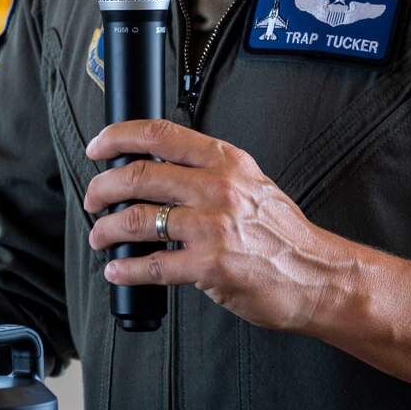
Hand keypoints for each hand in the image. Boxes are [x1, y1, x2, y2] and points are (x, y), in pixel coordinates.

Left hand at [83, 119, 352, 335]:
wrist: (317, 276)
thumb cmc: (283, 235)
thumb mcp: (252, 184)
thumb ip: (211, 171)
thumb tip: (158, 167)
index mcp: (227, 162)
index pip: (160, 134)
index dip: (118, 137)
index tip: (97, 147)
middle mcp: (218, 188)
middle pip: (139, 175)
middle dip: (102, 188)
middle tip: (93, 200)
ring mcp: (213, 227)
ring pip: (137, 219)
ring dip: (106, 230)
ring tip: (100, 237)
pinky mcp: (210, 266)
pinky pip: (153, 265)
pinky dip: (126, 269)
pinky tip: (117, 270)